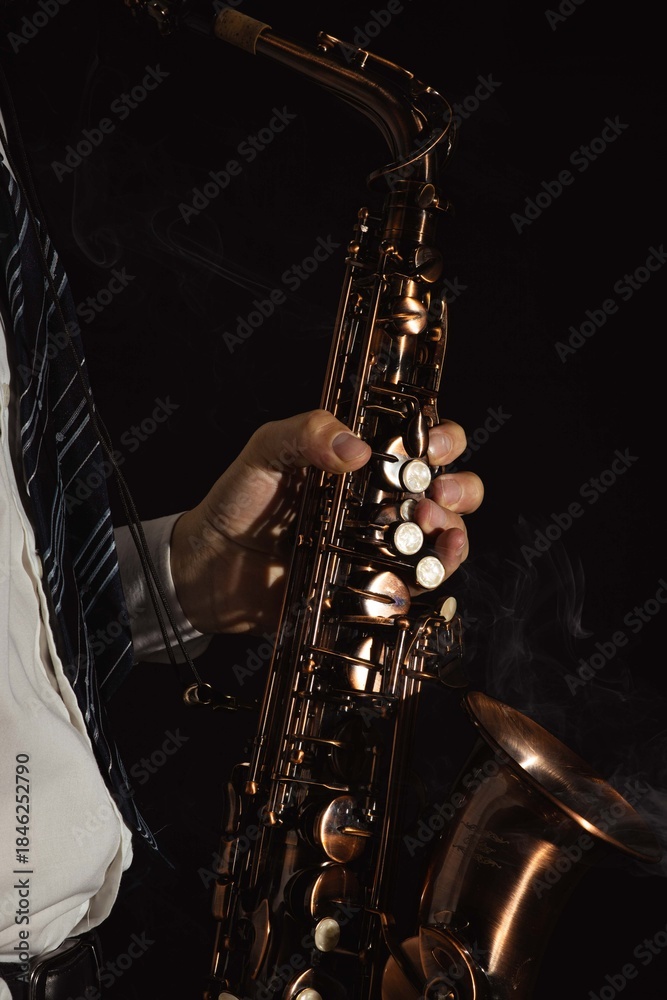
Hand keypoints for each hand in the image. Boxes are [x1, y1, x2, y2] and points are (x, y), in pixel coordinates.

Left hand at [170, 409, 483, 634]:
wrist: (208, 568)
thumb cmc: (237, 501)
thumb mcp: (266, 451)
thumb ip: (307, 434)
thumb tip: (358, 450)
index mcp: (362, 461)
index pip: (420, 441)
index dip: (441, 439)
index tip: (432, 447)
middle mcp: (380, 501)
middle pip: (448, 489)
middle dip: (459, 487)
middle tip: (436, 491)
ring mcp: (379, 545)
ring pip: (442, 536)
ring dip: (451, 531)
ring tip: (431, 529)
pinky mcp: (370, 587)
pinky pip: (416, 584)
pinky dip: (431, 577)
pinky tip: (423, 570)